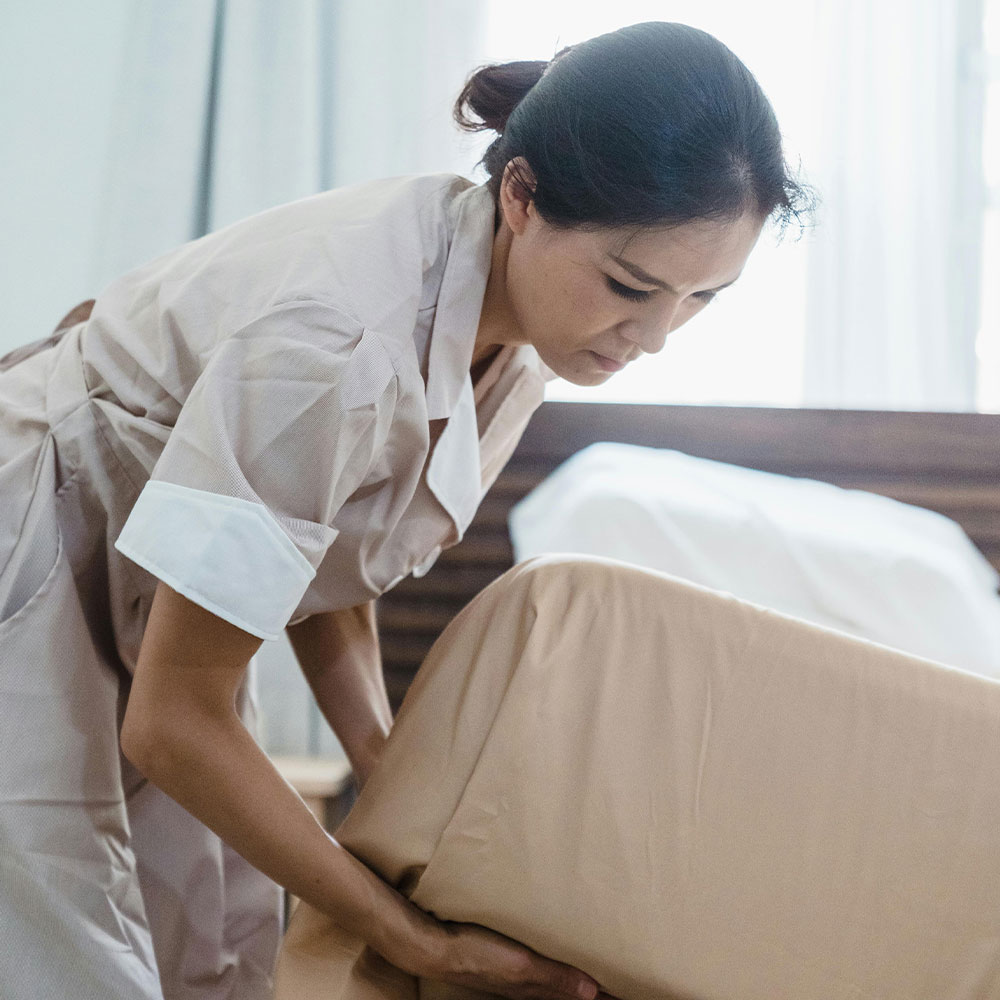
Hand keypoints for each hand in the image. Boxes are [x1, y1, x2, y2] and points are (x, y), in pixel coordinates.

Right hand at [392, 910, 611, 999]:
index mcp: (539, 991)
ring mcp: (521, 979)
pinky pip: (545, 974)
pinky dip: (562, 972)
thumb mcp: (520, 966)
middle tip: (625, 987)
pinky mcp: (510, 967)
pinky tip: (562, 960)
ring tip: (604, 977)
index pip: (583, 999)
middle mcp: (533, 989)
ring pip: (561, 986)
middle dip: (600, 993)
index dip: (607, 997)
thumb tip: (593, 993)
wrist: (438, 948)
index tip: (633, 994)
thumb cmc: (478, 954)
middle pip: (574, 996)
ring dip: (582, 984)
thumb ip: (554, 978)